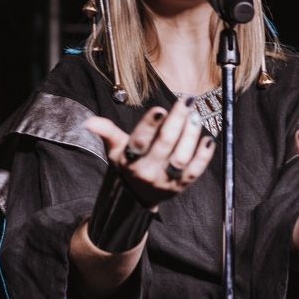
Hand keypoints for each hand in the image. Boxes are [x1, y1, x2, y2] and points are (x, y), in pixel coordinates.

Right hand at [85, 96, 215, 207]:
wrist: (136, 197)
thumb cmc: (127, 164)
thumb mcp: (115, 149)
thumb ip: (107, 132)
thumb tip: (89, 122)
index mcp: (130, 160)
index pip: (139, 142)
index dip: (149, 126)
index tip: (160, 109)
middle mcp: (147, 171)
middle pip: (164, 145)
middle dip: (177, 121)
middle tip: (186, 101)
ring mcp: (166, 180)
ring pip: (181, 158)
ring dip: (191, 136)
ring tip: (196, 116)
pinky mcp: (181, 186)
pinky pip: (195, 172)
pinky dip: (203, 157)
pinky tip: (208, 139)